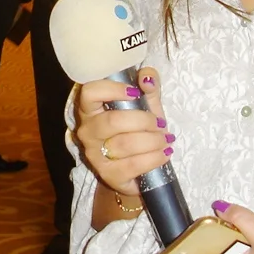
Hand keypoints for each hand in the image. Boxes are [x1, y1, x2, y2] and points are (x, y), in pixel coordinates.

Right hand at [74, 67, 170, 198]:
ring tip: (166, 139)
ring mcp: (95, 155)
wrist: (136, 170)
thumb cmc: (137, 130)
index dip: (112, 89)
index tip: (135, 93)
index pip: (89, 92)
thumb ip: (148, 88)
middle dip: (144, 121)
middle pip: (113, 121)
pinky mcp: (108, 175)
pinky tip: (164, 153)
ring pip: (125, 144)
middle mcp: (87, 131)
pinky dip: (154, 158)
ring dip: (152, 140)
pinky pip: (133, 165)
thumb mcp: (145, 106)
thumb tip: (147, 78)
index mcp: (91, 108)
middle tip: (160, 123)